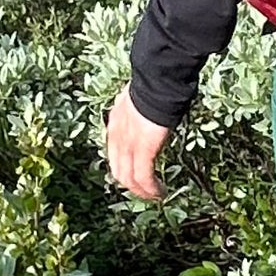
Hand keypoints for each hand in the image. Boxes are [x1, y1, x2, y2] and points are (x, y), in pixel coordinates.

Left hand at [106, 86, 170, 200]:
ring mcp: (128, 144)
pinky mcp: (143, 150)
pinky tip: (160, 193)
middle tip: (146, 190)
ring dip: (141, 191)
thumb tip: (152, 108)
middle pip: (118, 169)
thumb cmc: (155, 83)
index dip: (125, 166)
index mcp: (115, 122)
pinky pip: (143, 177)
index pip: (114, 152)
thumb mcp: (141, 99)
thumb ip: (141, 109)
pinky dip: (151, 189)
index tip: (137, 173)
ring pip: (128, 178)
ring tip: (154, 196)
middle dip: (131, 184)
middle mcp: (116, 135)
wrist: (157, 79)